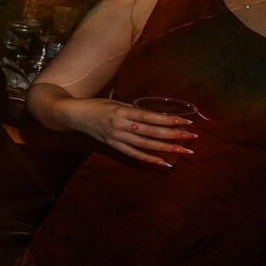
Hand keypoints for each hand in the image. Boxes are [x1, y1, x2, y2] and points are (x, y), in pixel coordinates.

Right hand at [56, 97, 196, 166]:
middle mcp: (119, 126)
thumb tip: (156, 118)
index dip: (169, 120)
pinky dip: (150, 159)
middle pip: (152, 132)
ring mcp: (116, 138)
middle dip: (174, 134)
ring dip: (167, 148)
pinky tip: (165, 163)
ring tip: (185, 150)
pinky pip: (134, 155)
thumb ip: (134, 111)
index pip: (150, 117)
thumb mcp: (115, 103)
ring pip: (146, 145)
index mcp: (121, 112)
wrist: (73, 115)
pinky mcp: (113, 146)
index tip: (186, 122)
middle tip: (192, 137)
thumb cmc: (96, 105)